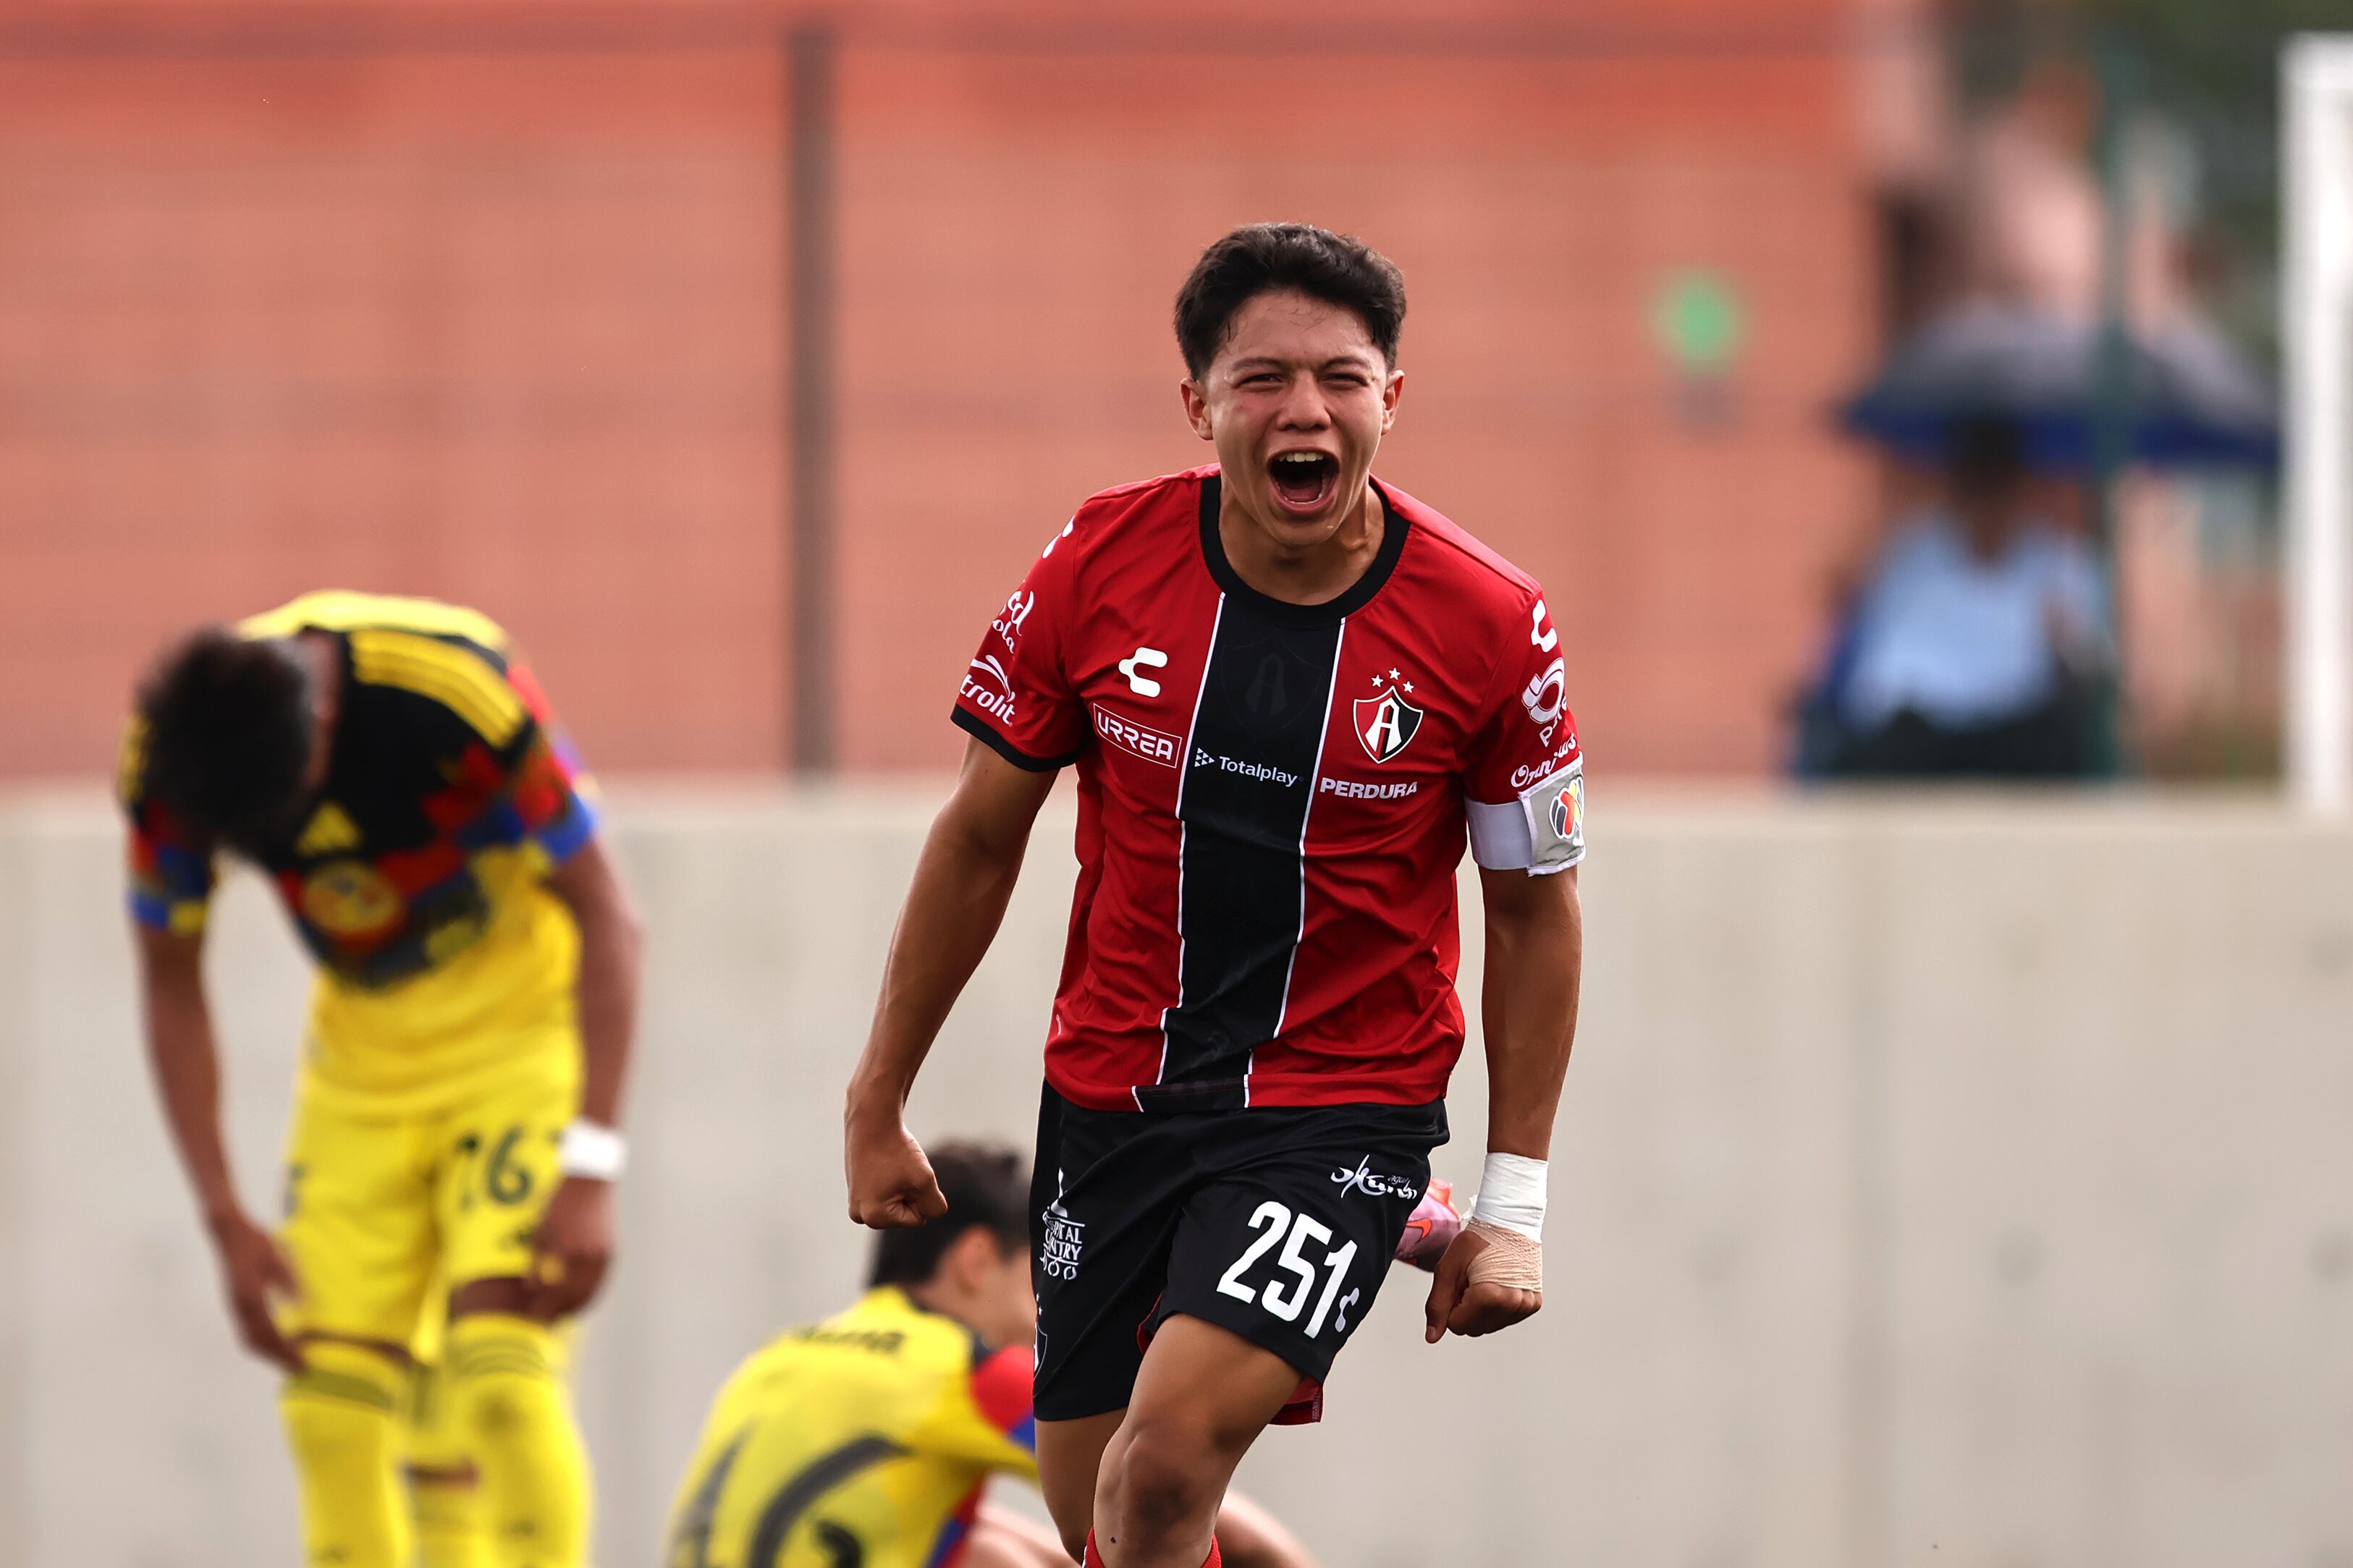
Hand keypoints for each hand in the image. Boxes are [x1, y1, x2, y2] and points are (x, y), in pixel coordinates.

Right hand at [210, 1210, 304, 1370]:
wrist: (229, 1233)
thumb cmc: (256, 1242)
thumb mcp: (278, 1258)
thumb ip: (289, 1282)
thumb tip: (302, 1307)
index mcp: (251, 1298)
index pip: (271, 1334)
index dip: (287, 1351)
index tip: (303, 1362)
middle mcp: (240, 1307)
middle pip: (258, 1343)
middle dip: (278, 1358)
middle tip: (299, 1368)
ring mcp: (235, 1307)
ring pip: (249, 1340)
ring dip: (268, 1354)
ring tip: (289, 1360)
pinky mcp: (235, 1303)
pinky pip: (245, 1331)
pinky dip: (260, 1342)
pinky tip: (274, 1342)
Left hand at [525, 1175, 614, 1320]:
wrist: (590, 1183)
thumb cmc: (560, 1204)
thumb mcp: (541, 1232)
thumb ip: (536, 1263)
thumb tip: (531, 1289)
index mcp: (570, 1251)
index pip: (556, 1290)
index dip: (544, 1306)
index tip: (533, 1315)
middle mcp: (591, 1256)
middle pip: (576, 1296)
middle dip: (560, 1312)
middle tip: (546, 1321)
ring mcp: (604, 1255)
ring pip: (592, 1292)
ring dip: (577, 1308)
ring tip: (562, 1316)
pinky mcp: (612, 1253)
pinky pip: (601, 1282)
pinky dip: (591, 1295)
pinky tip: (579, 1300)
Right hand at [845, 1109, 946, 1228]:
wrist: (872, 1121)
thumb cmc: (896, 1150)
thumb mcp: (924, 1180)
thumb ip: (934, 1206)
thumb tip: (932, 1214)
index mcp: (874, 1218)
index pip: (918, 1218)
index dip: (920, 1195)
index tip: (905, 1174)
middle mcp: (860, 1215)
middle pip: (905, 1213)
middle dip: (909, 1192)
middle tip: (898, 1169)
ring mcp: (855, 1202)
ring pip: (896, 1201)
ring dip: (901, 1185)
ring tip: (890, 1166)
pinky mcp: (856, 1189)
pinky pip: (886, 1190)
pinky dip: (891, 1178)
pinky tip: (882, 1163)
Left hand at [1422, 1224, 1541, 1343]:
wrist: (1508, 1222)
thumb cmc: (1477, 1241)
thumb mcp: (1448, 1269)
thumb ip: (1438, 1305)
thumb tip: (1432, 1337)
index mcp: (1491, 1296)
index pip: (1457, 1326)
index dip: (1450, 1306)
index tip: (1457, 1284)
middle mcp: (1513, 1305)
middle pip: (1474, 1330)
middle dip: (1465, 1310)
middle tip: (1469, 1282)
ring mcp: (1526, 1306)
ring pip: (1490, 1327)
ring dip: (1481, 1310)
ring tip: (1484, 1281)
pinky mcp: (1534, 1304)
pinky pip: (1506, 1319)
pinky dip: (1497, 1308)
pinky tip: (1497, 1284)